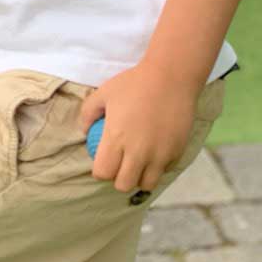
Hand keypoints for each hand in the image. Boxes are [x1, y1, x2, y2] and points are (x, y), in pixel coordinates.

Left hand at [78, 65, 198, 193]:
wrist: (171, 76)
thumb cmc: (134, 83)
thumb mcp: (104, 92)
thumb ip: (88, 112)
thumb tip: (85, 131)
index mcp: (116, 139)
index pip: (103, 173)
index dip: (101, 171)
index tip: (104, 161)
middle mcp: (137, 152)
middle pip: (123, 185)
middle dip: (118, 178)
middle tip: (121, 164)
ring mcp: (159, 155)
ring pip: (146, 184)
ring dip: (139, 177)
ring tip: (139, 162)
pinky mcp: (176, 152)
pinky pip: (164, 170)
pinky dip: (158, 166)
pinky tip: (155, 151)